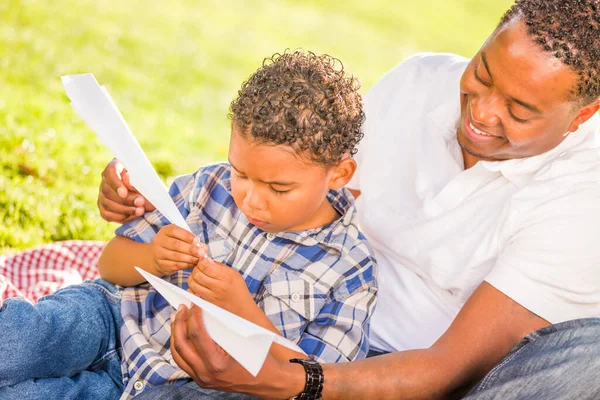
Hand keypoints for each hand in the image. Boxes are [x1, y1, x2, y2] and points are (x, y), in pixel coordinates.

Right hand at [98, 159, 155, 222]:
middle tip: (141, 202)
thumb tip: (127, 179)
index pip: (110, 172)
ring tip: (140, 210)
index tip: (124, 193)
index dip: (116, 184)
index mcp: (116, 167)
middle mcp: (106, 180)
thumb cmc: (147, 182)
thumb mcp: (146, 178)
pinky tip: (132, 215)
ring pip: (107, 203)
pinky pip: (106, 214)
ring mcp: (103, 194)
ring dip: (125, 209)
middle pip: (108, 190)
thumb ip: (137, 178)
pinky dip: (120, 217)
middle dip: (126, 199)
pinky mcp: (104, 207)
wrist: (149, 195)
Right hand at [152, 225, 207, 275]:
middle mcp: (159, 241)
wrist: (157, 256)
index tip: (197, 240)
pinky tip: (193, 264)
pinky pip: (175, 265)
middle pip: (176, 245)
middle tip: (201, 253)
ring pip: (176, 256)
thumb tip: (203, 248)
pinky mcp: (161, 264)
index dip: (187, 236)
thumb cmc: (173, 244)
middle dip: (191, 249)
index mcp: (165, 231)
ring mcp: (159, 253)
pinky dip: (186, 265)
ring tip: (198, 259)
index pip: (175, 231)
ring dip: (190, 258)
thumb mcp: (180, 237)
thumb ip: (191, 240)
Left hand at [170, 305, 289, 395]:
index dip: (193, 316)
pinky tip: (182, 334)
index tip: (194, 304)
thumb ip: (223, 329)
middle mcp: (206, 373)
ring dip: (175, 334)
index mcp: (217, 363)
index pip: (196, 335)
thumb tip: (207, 312)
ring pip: (178, 355)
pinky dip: (181, 346)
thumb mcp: (244, 341)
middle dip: (179, 323)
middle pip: (181, 345)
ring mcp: (202, 379)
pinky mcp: (202, 380)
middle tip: (181, 308)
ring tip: (177, 318)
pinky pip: (184, 362)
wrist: (268, 382)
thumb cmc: (260, 360)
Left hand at [187, 258, 254, 316]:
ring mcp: (211, 295)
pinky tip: (197, 284)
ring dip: (192, 277)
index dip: (201, 261)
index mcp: (225, 276)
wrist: (241, 306)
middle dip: (196, 268)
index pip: (206, 266)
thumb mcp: (233, 273)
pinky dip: (192, 287)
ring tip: (197, 276)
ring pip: (193, 283)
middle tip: (199, 268)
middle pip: (197, 274)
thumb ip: (219, 266)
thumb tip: (206, 260)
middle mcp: (218, 286)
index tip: (203, 261)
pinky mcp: (207, 302)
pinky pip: (194, 293)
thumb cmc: (238, 288)